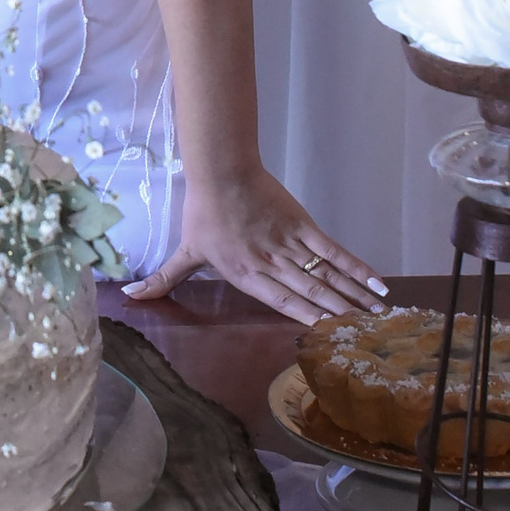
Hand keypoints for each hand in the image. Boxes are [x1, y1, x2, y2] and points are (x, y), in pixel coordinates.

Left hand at [124, 164, 387, 321]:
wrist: (221, 171)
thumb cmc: (203, 211)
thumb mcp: (185, 250)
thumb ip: (164, 280)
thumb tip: (131, 297)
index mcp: (245, 275)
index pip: (281, 303)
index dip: (307, 321)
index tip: (330, 339)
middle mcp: (271, 264)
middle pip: (311, 294)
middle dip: (339, 316)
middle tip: (366, 336)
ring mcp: (290, 245)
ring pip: (326, 277)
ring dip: (354, 298)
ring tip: (378, 318)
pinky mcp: (303, 226)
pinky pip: (333, 251)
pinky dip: (356, 267)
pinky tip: (377, 283)